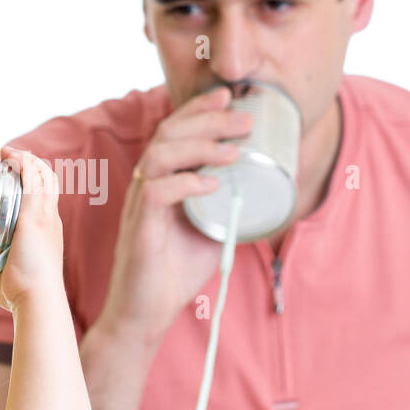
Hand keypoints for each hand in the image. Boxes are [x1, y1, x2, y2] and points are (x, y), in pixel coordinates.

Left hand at [0, 147, 64, 312]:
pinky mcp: (36, 216)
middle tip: (2, 159)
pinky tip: (12, 156)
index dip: (30, 179)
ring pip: (42, 175)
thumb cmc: (19, 292)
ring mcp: (44, 215)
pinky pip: (34, 180)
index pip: (43, 194)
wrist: (36, 298)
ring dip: (25, 158)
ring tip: (6, 152)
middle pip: (45, 179)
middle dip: (27, 163)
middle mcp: (49, 218)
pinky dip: (25, 164)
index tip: (7, 172)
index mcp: (44, 229)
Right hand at [97, 84, 253, 343]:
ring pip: (160, 155)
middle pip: (169, 134)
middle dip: (208, 119)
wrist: (145, 314)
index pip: (174, 131)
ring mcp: (139, 205)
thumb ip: (231, 208)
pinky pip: (156, 192)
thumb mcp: (212, 231)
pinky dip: (186, 183)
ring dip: (200, 147)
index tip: (231, 95)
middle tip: (244, 117)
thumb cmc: (174, 273)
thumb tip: (270, 191)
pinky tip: (212, 184)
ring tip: (234, 150)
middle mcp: (145, 185)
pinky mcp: (139, 228)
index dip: (199, 109)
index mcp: (160, 180)